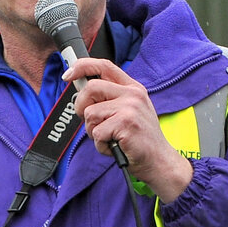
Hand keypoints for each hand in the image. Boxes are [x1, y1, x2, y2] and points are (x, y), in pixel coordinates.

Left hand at [65, 57, 193, 202]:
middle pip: (91, 88)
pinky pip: (97, 133)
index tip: (68, 75)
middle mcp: (132, 94)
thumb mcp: (128, 112)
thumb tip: (80, 91)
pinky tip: (114, 147)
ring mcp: (130, 108)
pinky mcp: (126, 124)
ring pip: (90, 114)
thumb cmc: (139, 140)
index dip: (82, 67)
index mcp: (132, 88)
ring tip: (110, 138)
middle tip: (91, 122)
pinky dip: (101, 145)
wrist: (158, 161)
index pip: (103, 65)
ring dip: (93, 131)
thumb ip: (108, 100)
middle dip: (81, 107)